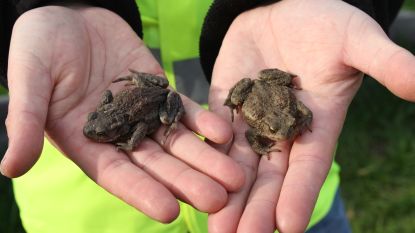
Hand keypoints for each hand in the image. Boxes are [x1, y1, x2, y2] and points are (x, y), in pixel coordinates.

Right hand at [0, 6, 243, 222]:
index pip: (117, 175)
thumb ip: (26, 121)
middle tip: (218, 201)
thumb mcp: (30, 79)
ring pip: (178, 143)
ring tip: (236, 177)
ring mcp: (142, 114)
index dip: (141, 192)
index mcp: (87, 142)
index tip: (168, 211)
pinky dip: (204, 122)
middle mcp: (119, 135)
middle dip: (187, 182)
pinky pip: (184, 110)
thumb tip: (9, 168)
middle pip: (157, 165)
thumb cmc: (39, 46)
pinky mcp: (159, 91)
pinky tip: (225, 134)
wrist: (69, 15)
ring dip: (206, 159)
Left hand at [208, 0, 414, 231]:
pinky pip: (213, 134)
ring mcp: (252, 119)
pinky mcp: (225, 104)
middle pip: (270, 176)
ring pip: (238, 164)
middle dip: (256, 208)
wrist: (283, 7)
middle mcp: (283, 129)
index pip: (309, 165)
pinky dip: (206, 157)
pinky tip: (194, 181)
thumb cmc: (326, 21)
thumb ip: (384, 63)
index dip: (300, 194)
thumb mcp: (356, 40)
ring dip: (228, 195)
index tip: (289, 226)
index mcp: (317, 122)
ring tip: (217, 229)